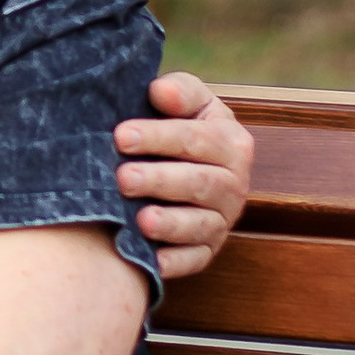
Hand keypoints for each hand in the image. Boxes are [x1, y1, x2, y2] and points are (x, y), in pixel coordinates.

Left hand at [116, 70, 252, 283]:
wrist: (183, 164)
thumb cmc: (177, 127)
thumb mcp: (186, 101)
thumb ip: (179, 92)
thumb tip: (160, 91)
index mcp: (231, 143)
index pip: (195, 139)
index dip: (158, 136)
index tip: (121, 135)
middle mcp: (234, 184)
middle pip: (197, 183)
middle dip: (159, 180)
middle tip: (122, 178)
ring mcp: (222, 219)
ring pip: (199, 224)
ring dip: (170, 224)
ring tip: (141, 219)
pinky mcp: (207, 249)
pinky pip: (195, 259)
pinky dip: (176, 263)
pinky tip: (153, 261)